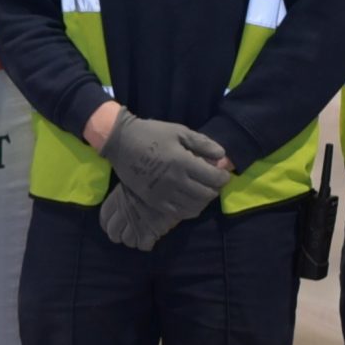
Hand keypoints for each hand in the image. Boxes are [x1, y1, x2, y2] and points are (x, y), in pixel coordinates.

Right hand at [96, 108, 230, 223]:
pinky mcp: (154, 201)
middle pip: (206, 194)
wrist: (121, 142)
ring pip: (194, 207)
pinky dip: (189, 209)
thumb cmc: (152, 133)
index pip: (214, 178)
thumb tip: (222, 156)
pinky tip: (189, 200)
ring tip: (202, 191)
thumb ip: (202, 143)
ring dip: (203, 201)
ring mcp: (164, 194)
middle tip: (214, 182)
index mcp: (183, 162)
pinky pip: (178, 213)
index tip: (222, 172)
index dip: (223, 176)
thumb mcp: (179, 131)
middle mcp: (175, 181)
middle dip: (215, 189)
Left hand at [98, 181, 176, 251]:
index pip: (104, 216)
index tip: (110, 226)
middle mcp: (124, 211)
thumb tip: (120, 205)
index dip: (106, 224)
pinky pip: (143, 245)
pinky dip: (146, 244)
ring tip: (139, 236)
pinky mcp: (150, 231)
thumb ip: (126, 194)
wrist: (176, 184)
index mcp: (118, 197)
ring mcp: (136, 222)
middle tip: (125, 235)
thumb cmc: (155, 179)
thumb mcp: (136, 181)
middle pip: (113, 231)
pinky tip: (150, 239)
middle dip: (117, 236)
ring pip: (127, 240)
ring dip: (132, 240)